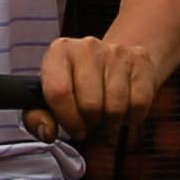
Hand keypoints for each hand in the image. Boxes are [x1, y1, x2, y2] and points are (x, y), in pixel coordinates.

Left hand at [29, 24, 179, 134]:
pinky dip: (132, 117)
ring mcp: (116, 52)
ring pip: (115, 107)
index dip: (68, 120)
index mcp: (59, 52)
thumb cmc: (79, 82)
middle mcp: (87, 47)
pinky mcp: (140, 61)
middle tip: (92, 119)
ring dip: (112, 121)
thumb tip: (47, 132)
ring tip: (106, 113)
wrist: (116, 59)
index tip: (74, 128)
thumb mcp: (51, 94)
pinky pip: (139, 105)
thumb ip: (38, 117)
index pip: (58, 92)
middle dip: (91, 122)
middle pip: (90, 105)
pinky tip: (124, 108)